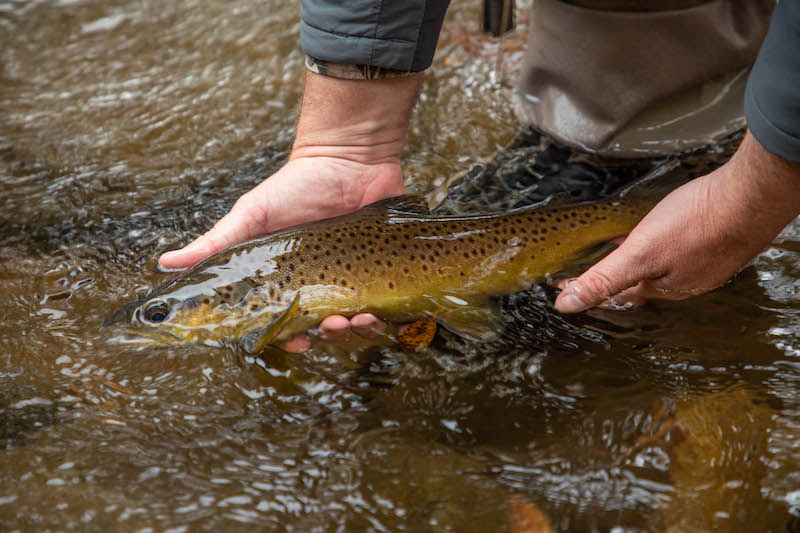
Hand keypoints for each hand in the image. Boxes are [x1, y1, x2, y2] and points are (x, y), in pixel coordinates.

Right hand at [159, 71, 418, 350]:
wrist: (351, 157)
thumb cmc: (297, 186)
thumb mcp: (252, 214)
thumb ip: (217, 242)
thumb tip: (165, 263)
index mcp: (291, 280)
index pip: (288, 322)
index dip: (291, 337)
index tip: (298, 340)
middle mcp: (325, 284)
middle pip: (328, 329)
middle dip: (331, 336)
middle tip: (333, 325)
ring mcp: (359, 279)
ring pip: (362, 323)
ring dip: (362, 331)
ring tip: (362, 318)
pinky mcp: (390, 269)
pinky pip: (395, 305)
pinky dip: (396, 318)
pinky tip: (393, 315)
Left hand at [555, 131, 799, 312]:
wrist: (752, 196)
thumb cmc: (698, 224)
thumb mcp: (639, 254)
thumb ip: (603, 279)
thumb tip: (567, 305)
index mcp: (662, 288)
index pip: (615, 293)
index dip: (588, 285)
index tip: (564, 282)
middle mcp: (684, 281)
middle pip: (638, 281)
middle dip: (613, 275)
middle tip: (588, 266)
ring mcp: (703, 262)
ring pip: (661, 265)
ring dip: (639, 258)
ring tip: (619, 247)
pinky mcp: (716, 240)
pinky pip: (680, 248)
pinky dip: (663, 243)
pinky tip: (663, 230)